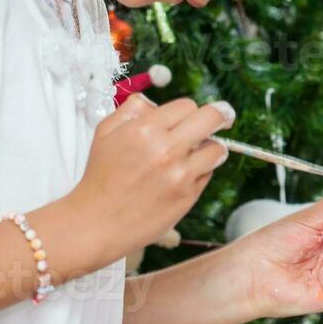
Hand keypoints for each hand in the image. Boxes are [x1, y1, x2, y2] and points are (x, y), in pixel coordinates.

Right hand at [69, 94, 233, 264]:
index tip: (192, 114)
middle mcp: (166, 149)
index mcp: (145, 129)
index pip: (187, 106)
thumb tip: (154, 102)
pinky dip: (201, 171)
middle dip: (220, 115)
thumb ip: (131, 110)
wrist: (97, 221)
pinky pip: (208, 174)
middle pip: (212, 118)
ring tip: (199, 151)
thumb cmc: (101, 177)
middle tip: (224, 116)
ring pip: (218, 149)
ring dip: (212, 147)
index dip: (189, 110)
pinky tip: (183, 174)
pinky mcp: (188, 196)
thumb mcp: (106, 132)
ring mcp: (180, 174)